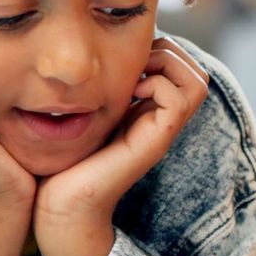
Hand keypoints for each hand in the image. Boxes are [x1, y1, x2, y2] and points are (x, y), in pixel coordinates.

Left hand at [35, 38, 208, 230]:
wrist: (59, 206)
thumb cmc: (61, 161)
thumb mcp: (82, 113)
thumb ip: (97, 89)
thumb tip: (92, 54)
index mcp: (148, 112)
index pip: (180, 66)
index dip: (160, 49)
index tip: (123, 57)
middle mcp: (161, 121)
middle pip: (196, 70)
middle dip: (167, 52)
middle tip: (131, 64)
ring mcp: (161, 132)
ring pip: (197, 80)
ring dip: (166, 65)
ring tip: (133, 77)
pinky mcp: (154, 142)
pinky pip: (178, 98)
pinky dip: (156, 84)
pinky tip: (128, 94)